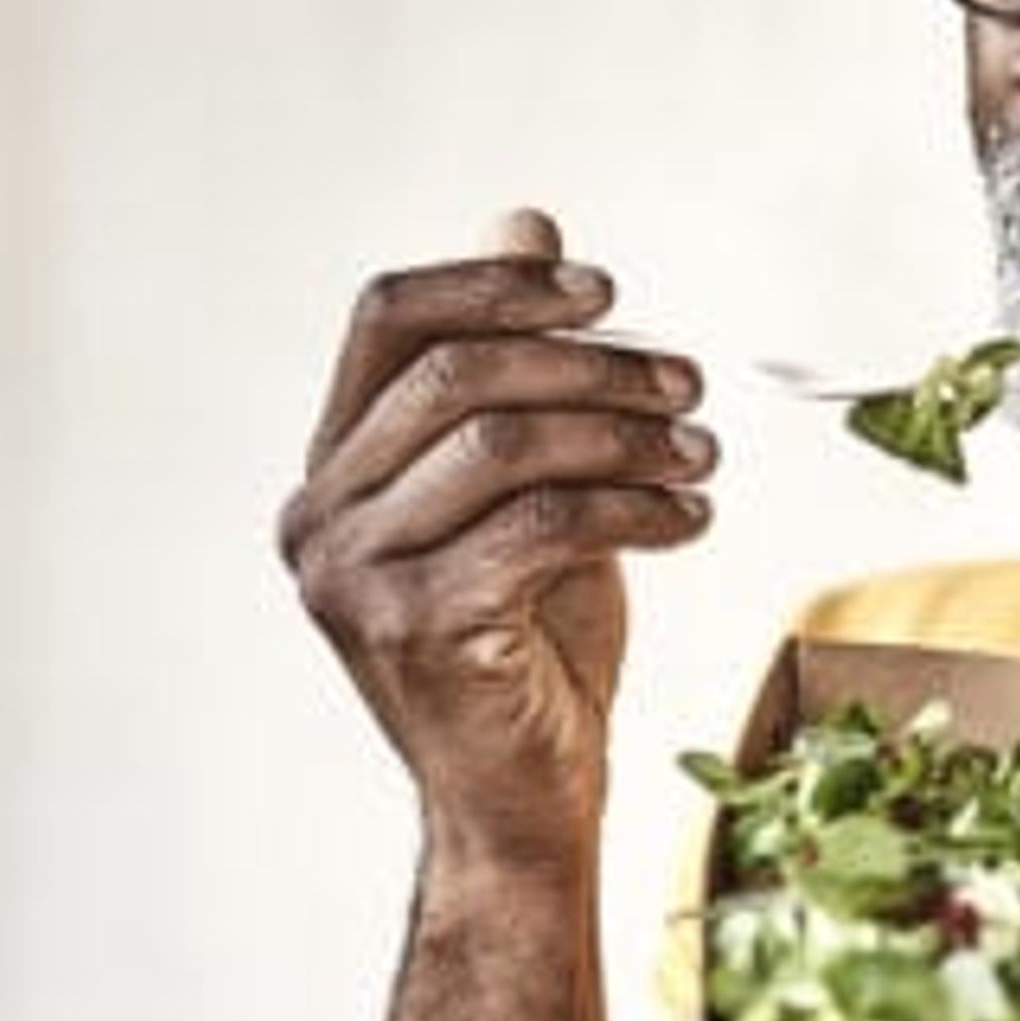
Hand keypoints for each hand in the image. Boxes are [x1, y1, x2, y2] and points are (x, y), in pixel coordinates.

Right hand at [278, 210, 715, 877]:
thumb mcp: (526, 487)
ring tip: (701, 454)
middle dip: (590, 364)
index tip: (604, 292)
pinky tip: (689, 517)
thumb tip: (524, 215)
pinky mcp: (418, 627)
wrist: (521, 805)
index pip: (388, 317)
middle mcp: (318, 514)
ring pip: (500, 441)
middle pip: (454, 371)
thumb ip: (517, 365)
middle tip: (688, 386)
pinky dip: (635, 507)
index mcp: (332, 468)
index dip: (496, 283)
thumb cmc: (530, 647)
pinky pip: (541, 523)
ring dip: (625, 435)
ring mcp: (355, 575)